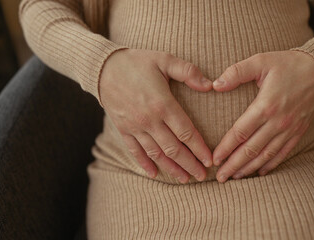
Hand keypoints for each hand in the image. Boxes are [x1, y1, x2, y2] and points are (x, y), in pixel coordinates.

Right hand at [100, 49, 212, 182]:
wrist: (102, 67)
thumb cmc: (137, 62)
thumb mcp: (164, 60)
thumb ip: (188, 72)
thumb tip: (210, 85)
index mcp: (163, 104)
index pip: (186, 132)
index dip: (199, 148)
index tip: (210, 160)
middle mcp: (149, 120)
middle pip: (173, 149)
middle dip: (190, 164)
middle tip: (202, 176)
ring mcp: (135, 127)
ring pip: (156, 154)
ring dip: (171, 168)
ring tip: (185, 178)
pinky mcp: (123, 129)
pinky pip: (135, 151)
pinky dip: (144, 164)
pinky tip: (154, 174)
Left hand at [212, 50, 313, 182]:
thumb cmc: (287, 64)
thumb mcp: (261, 61)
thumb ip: (237, 72)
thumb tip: (215, 85)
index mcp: (266, 105)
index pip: (240, 132)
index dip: (226, 148)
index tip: (215, 159)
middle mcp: (278, 122)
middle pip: (251, 149)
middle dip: (234, 165)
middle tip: (220, 177)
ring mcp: (290, 129)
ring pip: (266, 155)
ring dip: (249, 168)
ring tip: (235, 177)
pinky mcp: (299, 131)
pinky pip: (283, 153)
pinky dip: (271, 164)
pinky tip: (260, 171)